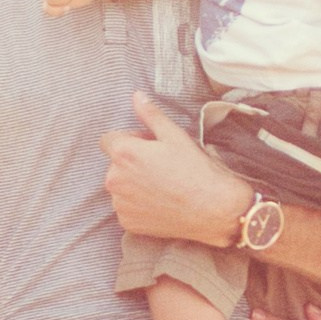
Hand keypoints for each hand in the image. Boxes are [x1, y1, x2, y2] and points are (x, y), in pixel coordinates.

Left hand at [100, 91, 248, 244]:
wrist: (212, 209)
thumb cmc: (195, 170)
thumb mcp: (175, 136)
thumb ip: (150, 115)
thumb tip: (136, 97)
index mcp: (123, 154)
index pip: (108, 139)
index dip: (129, 139)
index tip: (149, 145)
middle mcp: (114, 180)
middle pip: (114, 164)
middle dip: (131, 162)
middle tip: (161, 165)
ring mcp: (120, 204)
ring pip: (120, 187)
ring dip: (134, 184)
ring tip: (162, 185)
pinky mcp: (127, 223)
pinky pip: (127, 208)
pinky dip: (138, 205)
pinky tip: (161, 202)